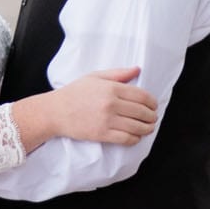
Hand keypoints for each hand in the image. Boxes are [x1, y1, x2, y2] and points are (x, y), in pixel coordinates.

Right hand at [25, 67, 156, 147]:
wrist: (55, 111)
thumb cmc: (74, 92)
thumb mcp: (95, 77)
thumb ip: (118, 73)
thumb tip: (137, 70)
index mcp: (111, 88)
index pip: (141, 95)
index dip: (152, 102)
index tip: (154, 105)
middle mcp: (111, 104)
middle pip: (142, 112)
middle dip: (152, 116)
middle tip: (153, 117)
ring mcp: (107, 120)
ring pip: (137, 127)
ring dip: (147, 128)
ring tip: (148, 127)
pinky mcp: (102, 134)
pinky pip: (126, 138)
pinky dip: (135, 139)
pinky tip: (136, 136)